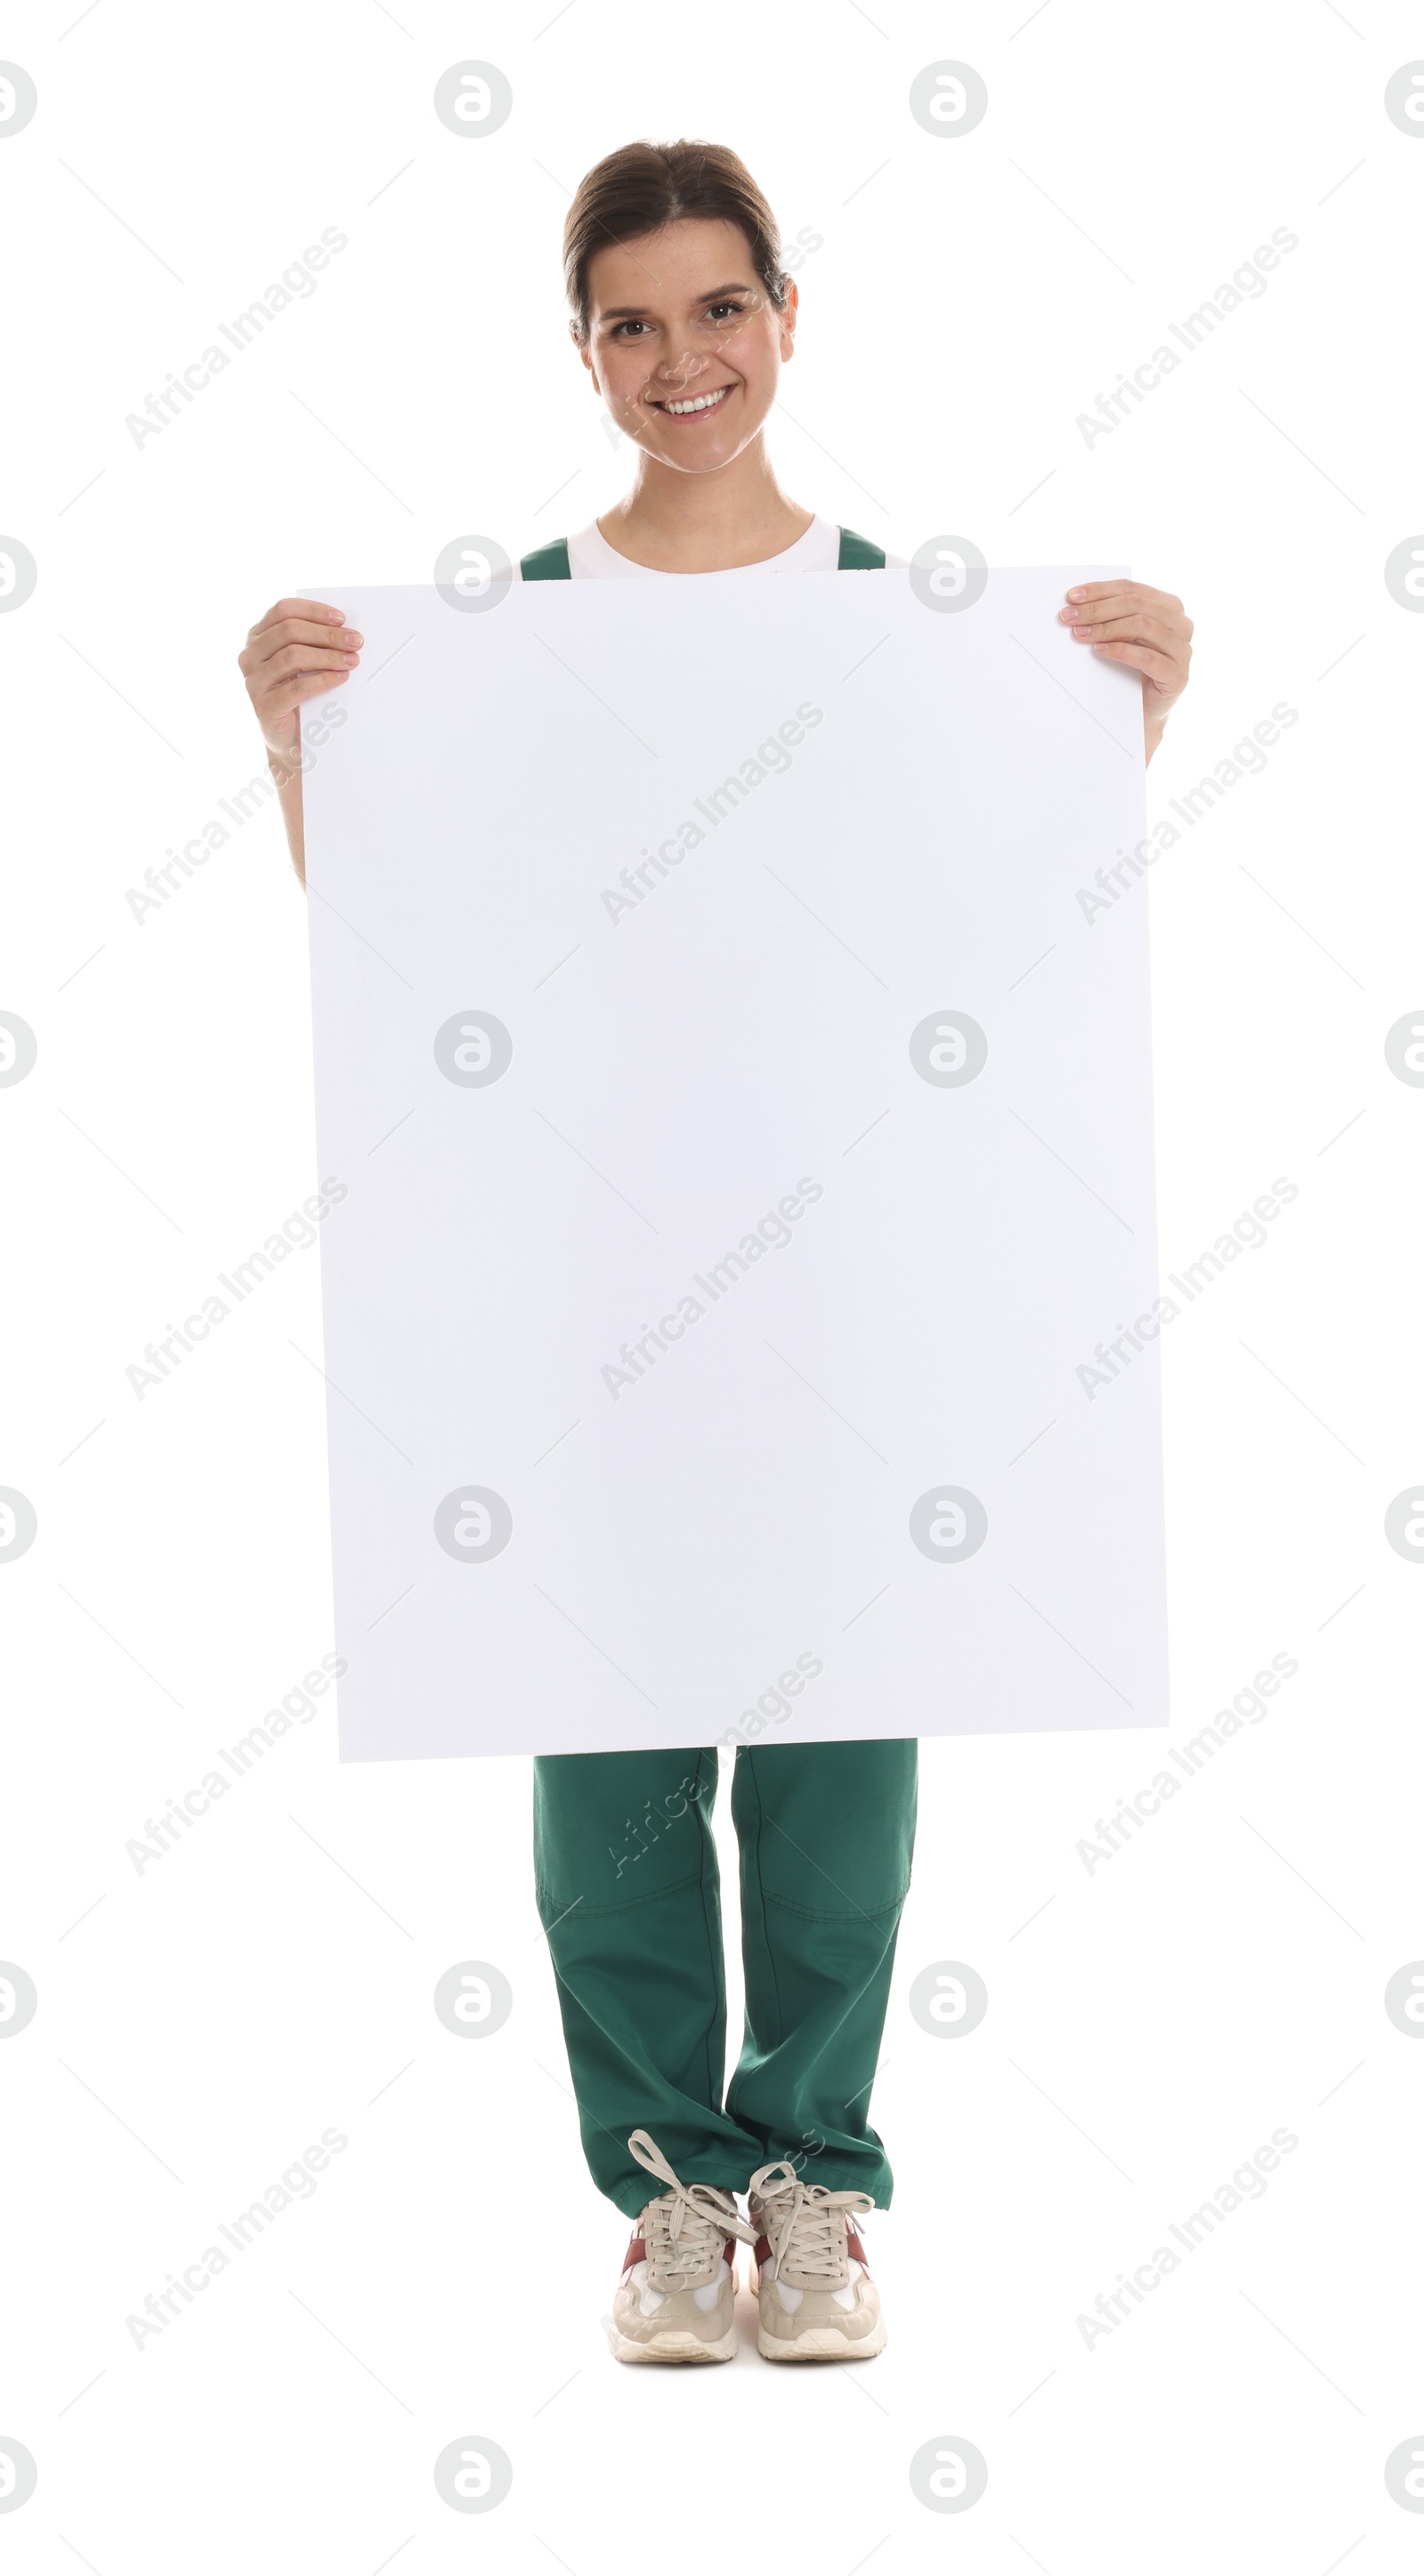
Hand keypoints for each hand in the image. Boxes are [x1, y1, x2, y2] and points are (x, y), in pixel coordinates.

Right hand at [238, 596, 362, 777]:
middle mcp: (249, 655)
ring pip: (292, 656)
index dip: (313, 610)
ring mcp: (253, 681)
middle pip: (289, 631)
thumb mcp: (301, 662)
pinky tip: (341, 677)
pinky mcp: (263, 706)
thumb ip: (310, 642)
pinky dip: (323, 680)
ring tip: (352, 660)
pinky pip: (297, 687)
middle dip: (327, 634)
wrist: (288, 739)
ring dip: (328, 656)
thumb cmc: (298, 695)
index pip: (283, 610)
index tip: (341, 619)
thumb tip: (344, 628)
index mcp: (257, 637)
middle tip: (355, 641)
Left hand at [1058, 580, 1191, 763]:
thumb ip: (1113, 616)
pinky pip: (1147, 657)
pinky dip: (1121, 651)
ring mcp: (1183, 649)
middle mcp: (1181, 624)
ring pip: (1142, 626)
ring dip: (1106, 628)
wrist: (1145, 711)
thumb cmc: (1131, 670)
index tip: (1072, 596)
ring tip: (1080, 634)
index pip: (1132, 589)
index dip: (1100, 590)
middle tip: (1069, 617)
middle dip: (1098, 609)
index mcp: (1170, 606)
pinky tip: (1099, 650)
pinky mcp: (1178, 675)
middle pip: (1136, 605)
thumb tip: (1077, 603)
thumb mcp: (1122, 636)